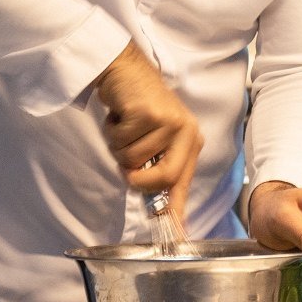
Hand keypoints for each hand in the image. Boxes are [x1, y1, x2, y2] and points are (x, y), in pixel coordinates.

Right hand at [92, 40, 200, 204]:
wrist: (124, 68)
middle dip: (137, 178)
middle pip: (162, 177)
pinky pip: (121, 141)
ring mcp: (167, 121)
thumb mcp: (156, 138)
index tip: (177, 233)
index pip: (182, 182)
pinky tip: (119, 114)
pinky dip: (112, 131)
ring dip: (119, 146)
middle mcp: (185, 131)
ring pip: (133, 159)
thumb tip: (159, 210)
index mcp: (190, 140)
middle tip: (127, 166)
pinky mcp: (146, 113)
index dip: (176, 209)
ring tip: (124, 126)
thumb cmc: (137, 106)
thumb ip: (158, 168)